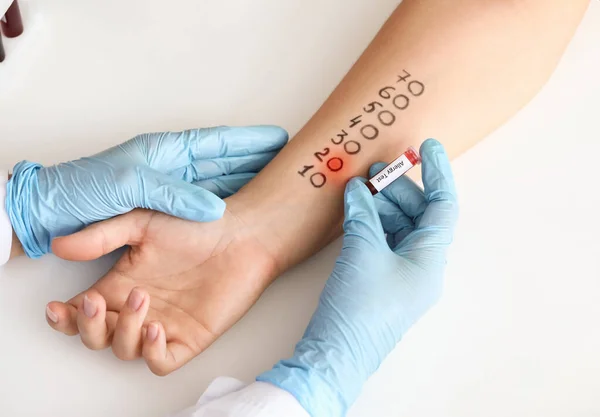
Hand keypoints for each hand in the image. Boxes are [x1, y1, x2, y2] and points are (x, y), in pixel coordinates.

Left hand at [6, 126, 287, 257]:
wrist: (53, 214)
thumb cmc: (84, 192)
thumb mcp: (128, 185)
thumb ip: (172, 194)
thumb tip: (213, 209)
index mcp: (167, 155)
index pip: (218, 144)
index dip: (250, 142)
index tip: (279, 139)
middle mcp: (175, 173)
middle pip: (227, 163)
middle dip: (258, 161)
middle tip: (288, 161)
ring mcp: (173, 196)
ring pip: (222, 186)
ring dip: (249, 183)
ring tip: (276, 184)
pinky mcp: (169, 220)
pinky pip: (208, 212)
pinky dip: (230, 210)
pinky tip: (244, 214)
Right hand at [46, 204, 280, 375]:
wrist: (241, 235)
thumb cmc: (195, 225)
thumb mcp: (142, 223)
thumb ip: (102, 236)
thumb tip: (59, 246)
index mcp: (121, 284)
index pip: (80, 312)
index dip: (64, 317)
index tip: (56, 307)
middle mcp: (137, 309)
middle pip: (95, 337)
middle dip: (87, 325)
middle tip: (95, 301)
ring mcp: (163, 325)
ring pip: (124, 350)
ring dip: (123, 330)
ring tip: (141, 298)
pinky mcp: (190, 338)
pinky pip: (161, 361)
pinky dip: (152, 352)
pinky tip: (156, 327)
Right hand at [258, 139, 458, 416]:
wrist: (337, 352)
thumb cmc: (359, 306)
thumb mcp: (362, 251)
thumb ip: (363, 214)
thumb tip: (359, 189)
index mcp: (430, 259)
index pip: (443, 206)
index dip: (438, 173)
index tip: (427, 146)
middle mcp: (421, 266)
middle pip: (418, 214)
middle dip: (397, 188)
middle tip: (373, 169)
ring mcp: (401, 274)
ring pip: (399, 227)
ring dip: (381, 205)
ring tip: (359, 188)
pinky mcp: (381, 280)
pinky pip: (383, 241)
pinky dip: (371, 223)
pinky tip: (355, 210)